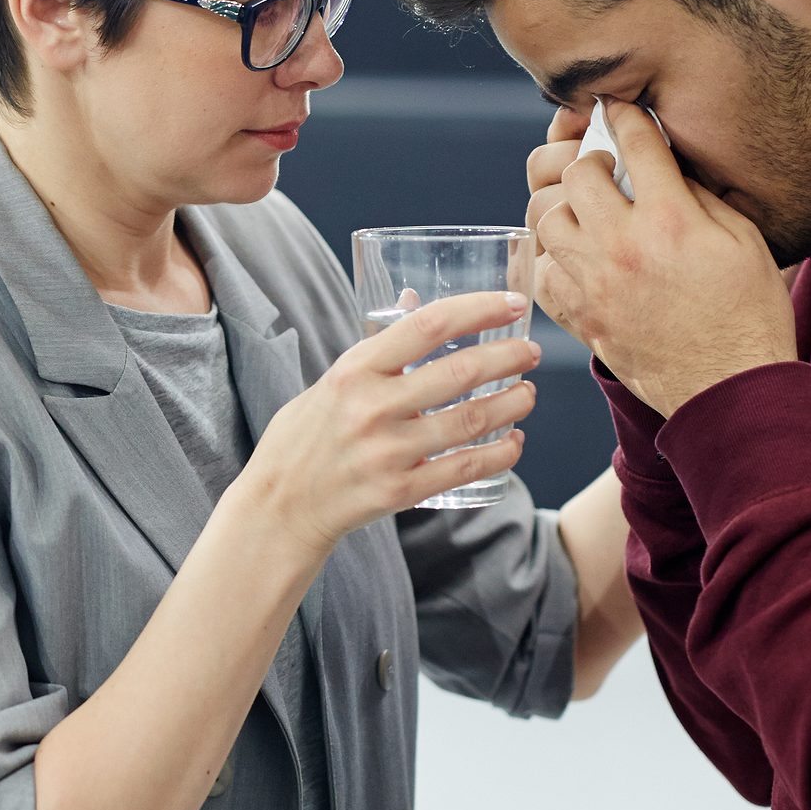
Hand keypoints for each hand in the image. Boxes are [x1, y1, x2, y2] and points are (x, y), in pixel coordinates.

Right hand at [233, 291, 541, 558]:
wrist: (280, 507)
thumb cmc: (305, 438)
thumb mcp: (330, 382)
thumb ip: (375, 350)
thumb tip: (414, 302)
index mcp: (353, 370)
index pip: (428, 326)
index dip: (479, 310)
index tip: (513, 304)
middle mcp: (371, 407)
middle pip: (459, 372)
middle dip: (507, 357)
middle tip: (530, 352)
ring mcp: (387, 452)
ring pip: (470, 420)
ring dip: (511, 404)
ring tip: (527, 394)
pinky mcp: (399, 491)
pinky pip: (464, 468)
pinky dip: (499, 454)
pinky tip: (514, 442)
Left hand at [533, 102, 795, 415]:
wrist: (732, 390)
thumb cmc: (749, 313)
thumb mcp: (743, 239)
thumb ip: (699, 194)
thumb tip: (664, 164)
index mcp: (671, 218)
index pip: (634, 140)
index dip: (626, 115)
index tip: (622, 112)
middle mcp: (623, 246)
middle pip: (578, 173)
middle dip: (593, 161)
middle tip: (611, 172)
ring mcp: (595, 284)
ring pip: (547, 218)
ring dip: (568, 208)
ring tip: (593, 215)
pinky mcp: (581, 318)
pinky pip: (543, 271)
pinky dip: (556, 258)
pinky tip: (582, 258)